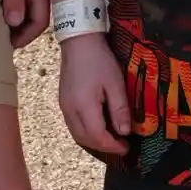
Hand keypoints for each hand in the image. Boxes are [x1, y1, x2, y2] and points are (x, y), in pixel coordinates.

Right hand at [57, 33, 131, 157]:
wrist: (79, 42)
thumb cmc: (100, 60)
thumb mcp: (115, 83)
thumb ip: (120, 109)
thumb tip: (124, 132)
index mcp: (84, 107)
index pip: (97, 137)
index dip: (113, 146)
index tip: (127, 147)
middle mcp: (70, 110)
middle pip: (85, 140)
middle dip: (103, 147)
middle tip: (121, 146)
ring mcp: (64, 106)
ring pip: (77, 135)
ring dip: (94, 141)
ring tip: (111, 139)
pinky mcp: (63, 102)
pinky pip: (73, 126)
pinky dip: (86, 133)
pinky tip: (97, 127)